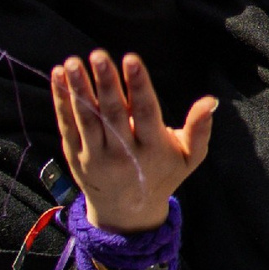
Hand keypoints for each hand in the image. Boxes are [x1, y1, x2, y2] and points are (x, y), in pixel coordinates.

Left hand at [50, 49, 214, 234]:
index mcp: (152, 148)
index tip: (131, 59)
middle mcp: (122, 154)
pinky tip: (57, 77)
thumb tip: (211, 101)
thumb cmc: (162, 176)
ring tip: (71, 63)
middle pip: (113, 114)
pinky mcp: (76, 156)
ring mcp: (95, 156)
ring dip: (78, 89)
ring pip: (86, 119)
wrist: (127, 215)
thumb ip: (199, 130)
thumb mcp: (188, 158)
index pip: (144, 112)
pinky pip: (67, 125)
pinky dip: (61, 101)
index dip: (138, 85)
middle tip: (98, 55)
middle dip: (105, 83)